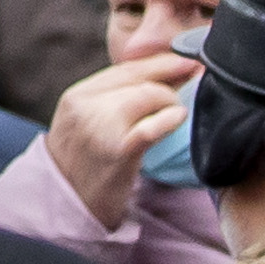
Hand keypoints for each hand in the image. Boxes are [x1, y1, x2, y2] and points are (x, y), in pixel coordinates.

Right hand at [41, 55, 189, 232]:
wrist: (68, 205)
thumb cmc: (86, 165)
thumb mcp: (87, 122)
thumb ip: (115, 98)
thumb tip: (166, 73)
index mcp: (77, 96)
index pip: (125, 68)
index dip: (159, 61)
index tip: (185, 58)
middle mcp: (86, 106)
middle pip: (139, 77)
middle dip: (171, 74)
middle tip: (196, 74)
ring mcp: (102, 127)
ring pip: (149, 95)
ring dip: (171, 100)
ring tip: (176, 110)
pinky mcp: (120, 150)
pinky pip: (154, 124)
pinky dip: (172, 117)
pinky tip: (179, 117)